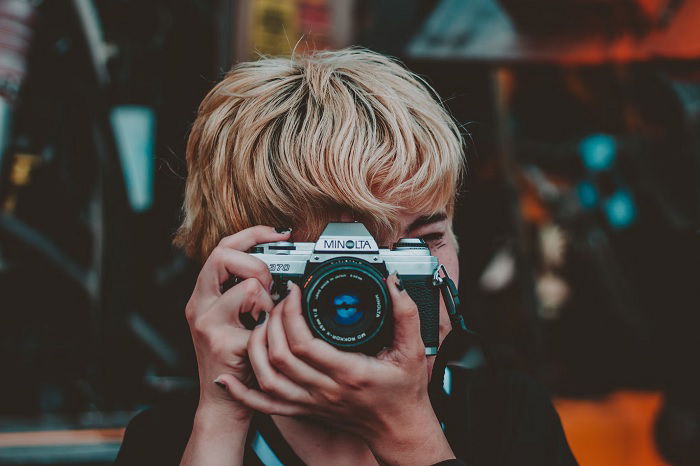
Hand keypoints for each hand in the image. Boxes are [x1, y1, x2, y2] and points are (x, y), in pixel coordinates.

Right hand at [185, 225, 290, 416]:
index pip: (224, 247)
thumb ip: (247, 290)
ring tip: (266, 319)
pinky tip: (265, 339)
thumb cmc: (238, 358)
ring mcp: (208, 323)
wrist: (224, 403)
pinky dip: (272, 326)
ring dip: (269, 301)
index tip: (280, 234)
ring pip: (249, 285)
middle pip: (224, 255)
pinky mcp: (223, 343)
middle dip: (258, 266)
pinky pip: (262, 319)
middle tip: (269, 288)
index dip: (253, 234)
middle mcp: (200, 305)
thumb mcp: (236, 318)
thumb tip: (281, 265)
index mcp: (205, 294)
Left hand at [215, 275, 454, 463]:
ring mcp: (311, 403)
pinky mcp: (304, 410)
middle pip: (279, 357)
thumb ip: (406, 313)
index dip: (291, 313)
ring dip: (256, 349)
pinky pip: (265, 405)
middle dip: (272, 322)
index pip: (305, 343)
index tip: (294, 290)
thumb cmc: (405, 391)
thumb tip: (391, 283)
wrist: (399, 428)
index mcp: (349, 372)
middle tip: (277, 299)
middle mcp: (325, 390)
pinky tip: (228, 377)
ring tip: (261, 323)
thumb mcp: (413, 349)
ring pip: (267, 379)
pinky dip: (242, 392)